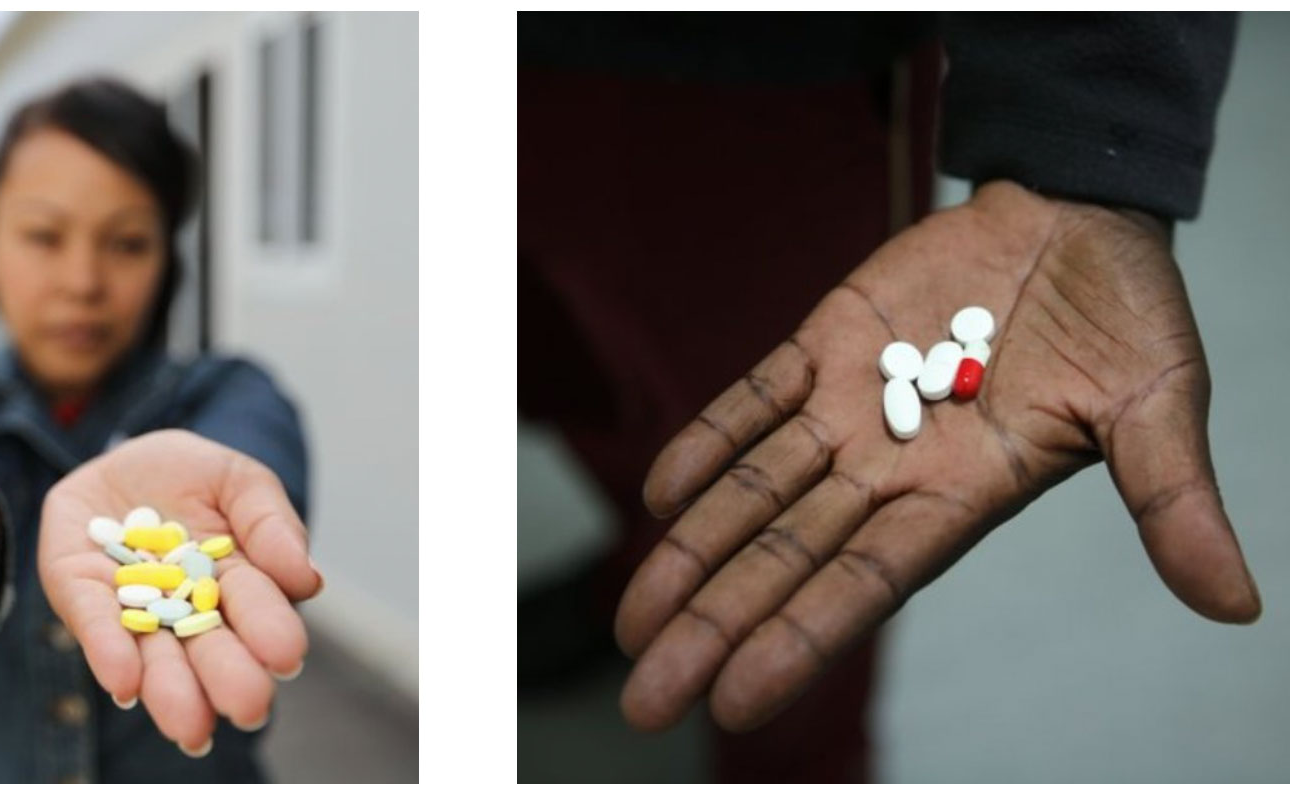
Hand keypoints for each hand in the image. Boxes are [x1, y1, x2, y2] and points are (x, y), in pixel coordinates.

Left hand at [38, 429, 320, 754]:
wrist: (118, 459)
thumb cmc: (193, 475)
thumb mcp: (239, 481)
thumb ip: (270, 523)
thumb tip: (308, 581)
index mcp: (235, 584)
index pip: (254, 608)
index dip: (269, 630)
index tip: (285, 656)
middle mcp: (183, 610)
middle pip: (206, 645)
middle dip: (226, 675)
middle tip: (248, 707)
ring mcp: (129, 605)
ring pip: (153, 652)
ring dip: (171, 689)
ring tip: (190, 726)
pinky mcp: (77, 590)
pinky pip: (94, 623)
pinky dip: (110, 651)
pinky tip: (125, 682)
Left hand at [615, 180, 1261, 732]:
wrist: (1075, 214)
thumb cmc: (1126, 318)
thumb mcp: (1158, 409)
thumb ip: (1171, 502)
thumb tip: (1237, 607)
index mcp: (962, 497)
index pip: (865, 584)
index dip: (799, 639)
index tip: (736, 701)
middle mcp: (890, 469)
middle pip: (785, 557)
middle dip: (715, 624)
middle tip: (647, 698)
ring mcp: (848, 408)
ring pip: (752, 493)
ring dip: (689, 550)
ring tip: (631, 620)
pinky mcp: (822, 346)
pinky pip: (751, 401)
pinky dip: (707, 442)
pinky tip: (660, 493)